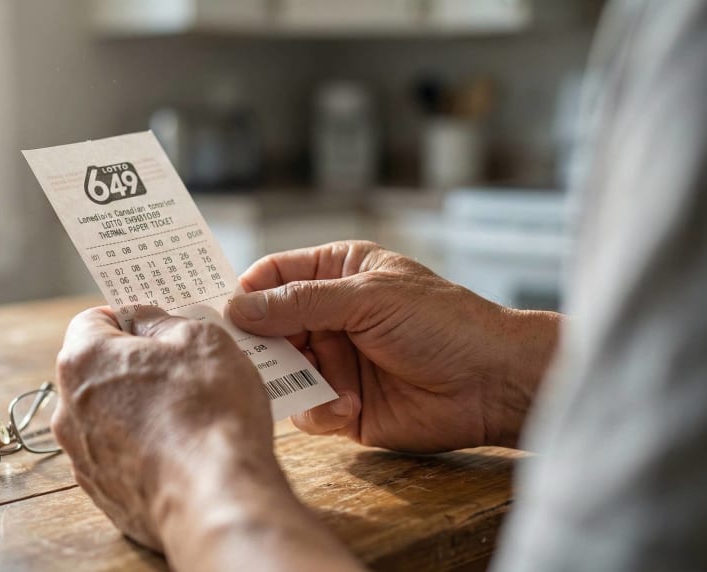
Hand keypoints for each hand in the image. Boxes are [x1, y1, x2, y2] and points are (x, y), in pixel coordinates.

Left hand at [50, 306, 274, 551]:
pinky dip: (146, 449)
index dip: (128, 319)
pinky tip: (184, 450)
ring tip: (190, 414)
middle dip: (136, 366)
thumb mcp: (200, 339)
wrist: (214, 497)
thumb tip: (148, 326)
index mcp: (84, 361)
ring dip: (140, 409)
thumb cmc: (208, 413)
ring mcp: (83, 457)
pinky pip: (121, 457)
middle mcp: (70, 410)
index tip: (158, 326)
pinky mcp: (103, 494)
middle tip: (183, 368)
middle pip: (98, 371)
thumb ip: (164, 323)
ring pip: (109, 416)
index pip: (93, 321)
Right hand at [227, 241, 559, 452]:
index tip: (215, 309)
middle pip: (268, 326)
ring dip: (292, 379)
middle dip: (258, 342)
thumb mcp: (368, 298)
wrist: (491, 384)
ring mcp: (336, 361)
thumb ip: (301, 302)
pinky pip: (306, 408)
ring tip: (316, 381)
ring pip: (281, 370)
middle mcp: (331, 316)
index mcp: (338, 273)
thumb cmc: (442, 324)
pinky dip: (319, 409)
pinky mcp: (343, 405)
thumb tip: (237, 307)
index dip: (244, 290)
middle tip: (242, 355)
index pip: (274, 275)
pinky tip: (349, 406)